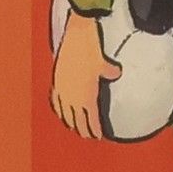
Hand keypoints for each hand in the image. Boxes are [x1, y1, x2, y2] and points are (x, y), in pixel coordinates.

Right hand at [50, 8, 121, 139]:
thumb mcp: (104, 63)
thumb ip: (110, 72)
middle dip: (82, 129)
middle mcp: (73, 96)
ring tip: (73, 127)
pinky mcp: (56, 81)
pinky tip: (60, 111)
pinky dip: (58, 108)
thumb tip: (116, 73)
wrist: (77, 35)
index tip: (97, 137)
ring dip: (69, 121)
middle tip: (87, 135)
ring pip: (65, 112)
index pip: (90, 119)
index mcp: (87, 96)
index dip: (94, 130)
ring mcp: (63, 89)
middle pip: (77, 120)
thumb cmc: (91, 49)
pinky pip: (56, 100)